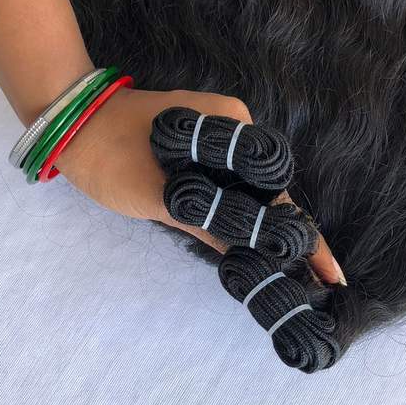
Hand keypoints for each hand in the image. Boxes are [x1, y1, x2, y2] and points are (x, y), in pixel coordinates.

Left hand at [52, 86, 345, 284]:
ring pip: (252, 191)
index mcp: (233, 129)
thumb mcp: (159, 197)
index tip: (333, 275)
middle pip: (272, 191)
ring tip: (297, 273)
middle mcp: (236, 130)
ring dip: (269, 228)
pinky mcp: (202, 150)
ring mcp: (220, 139)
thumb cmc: (112, 155)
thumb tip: (254, 258)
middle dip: (294, 236)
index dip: (307, 237)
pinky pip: (232, 185)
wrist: (72, 122)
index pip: (279, 191)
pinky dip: (243, 214)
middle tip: (321, 282)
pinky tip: (257, 245)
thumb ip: (211, 225)